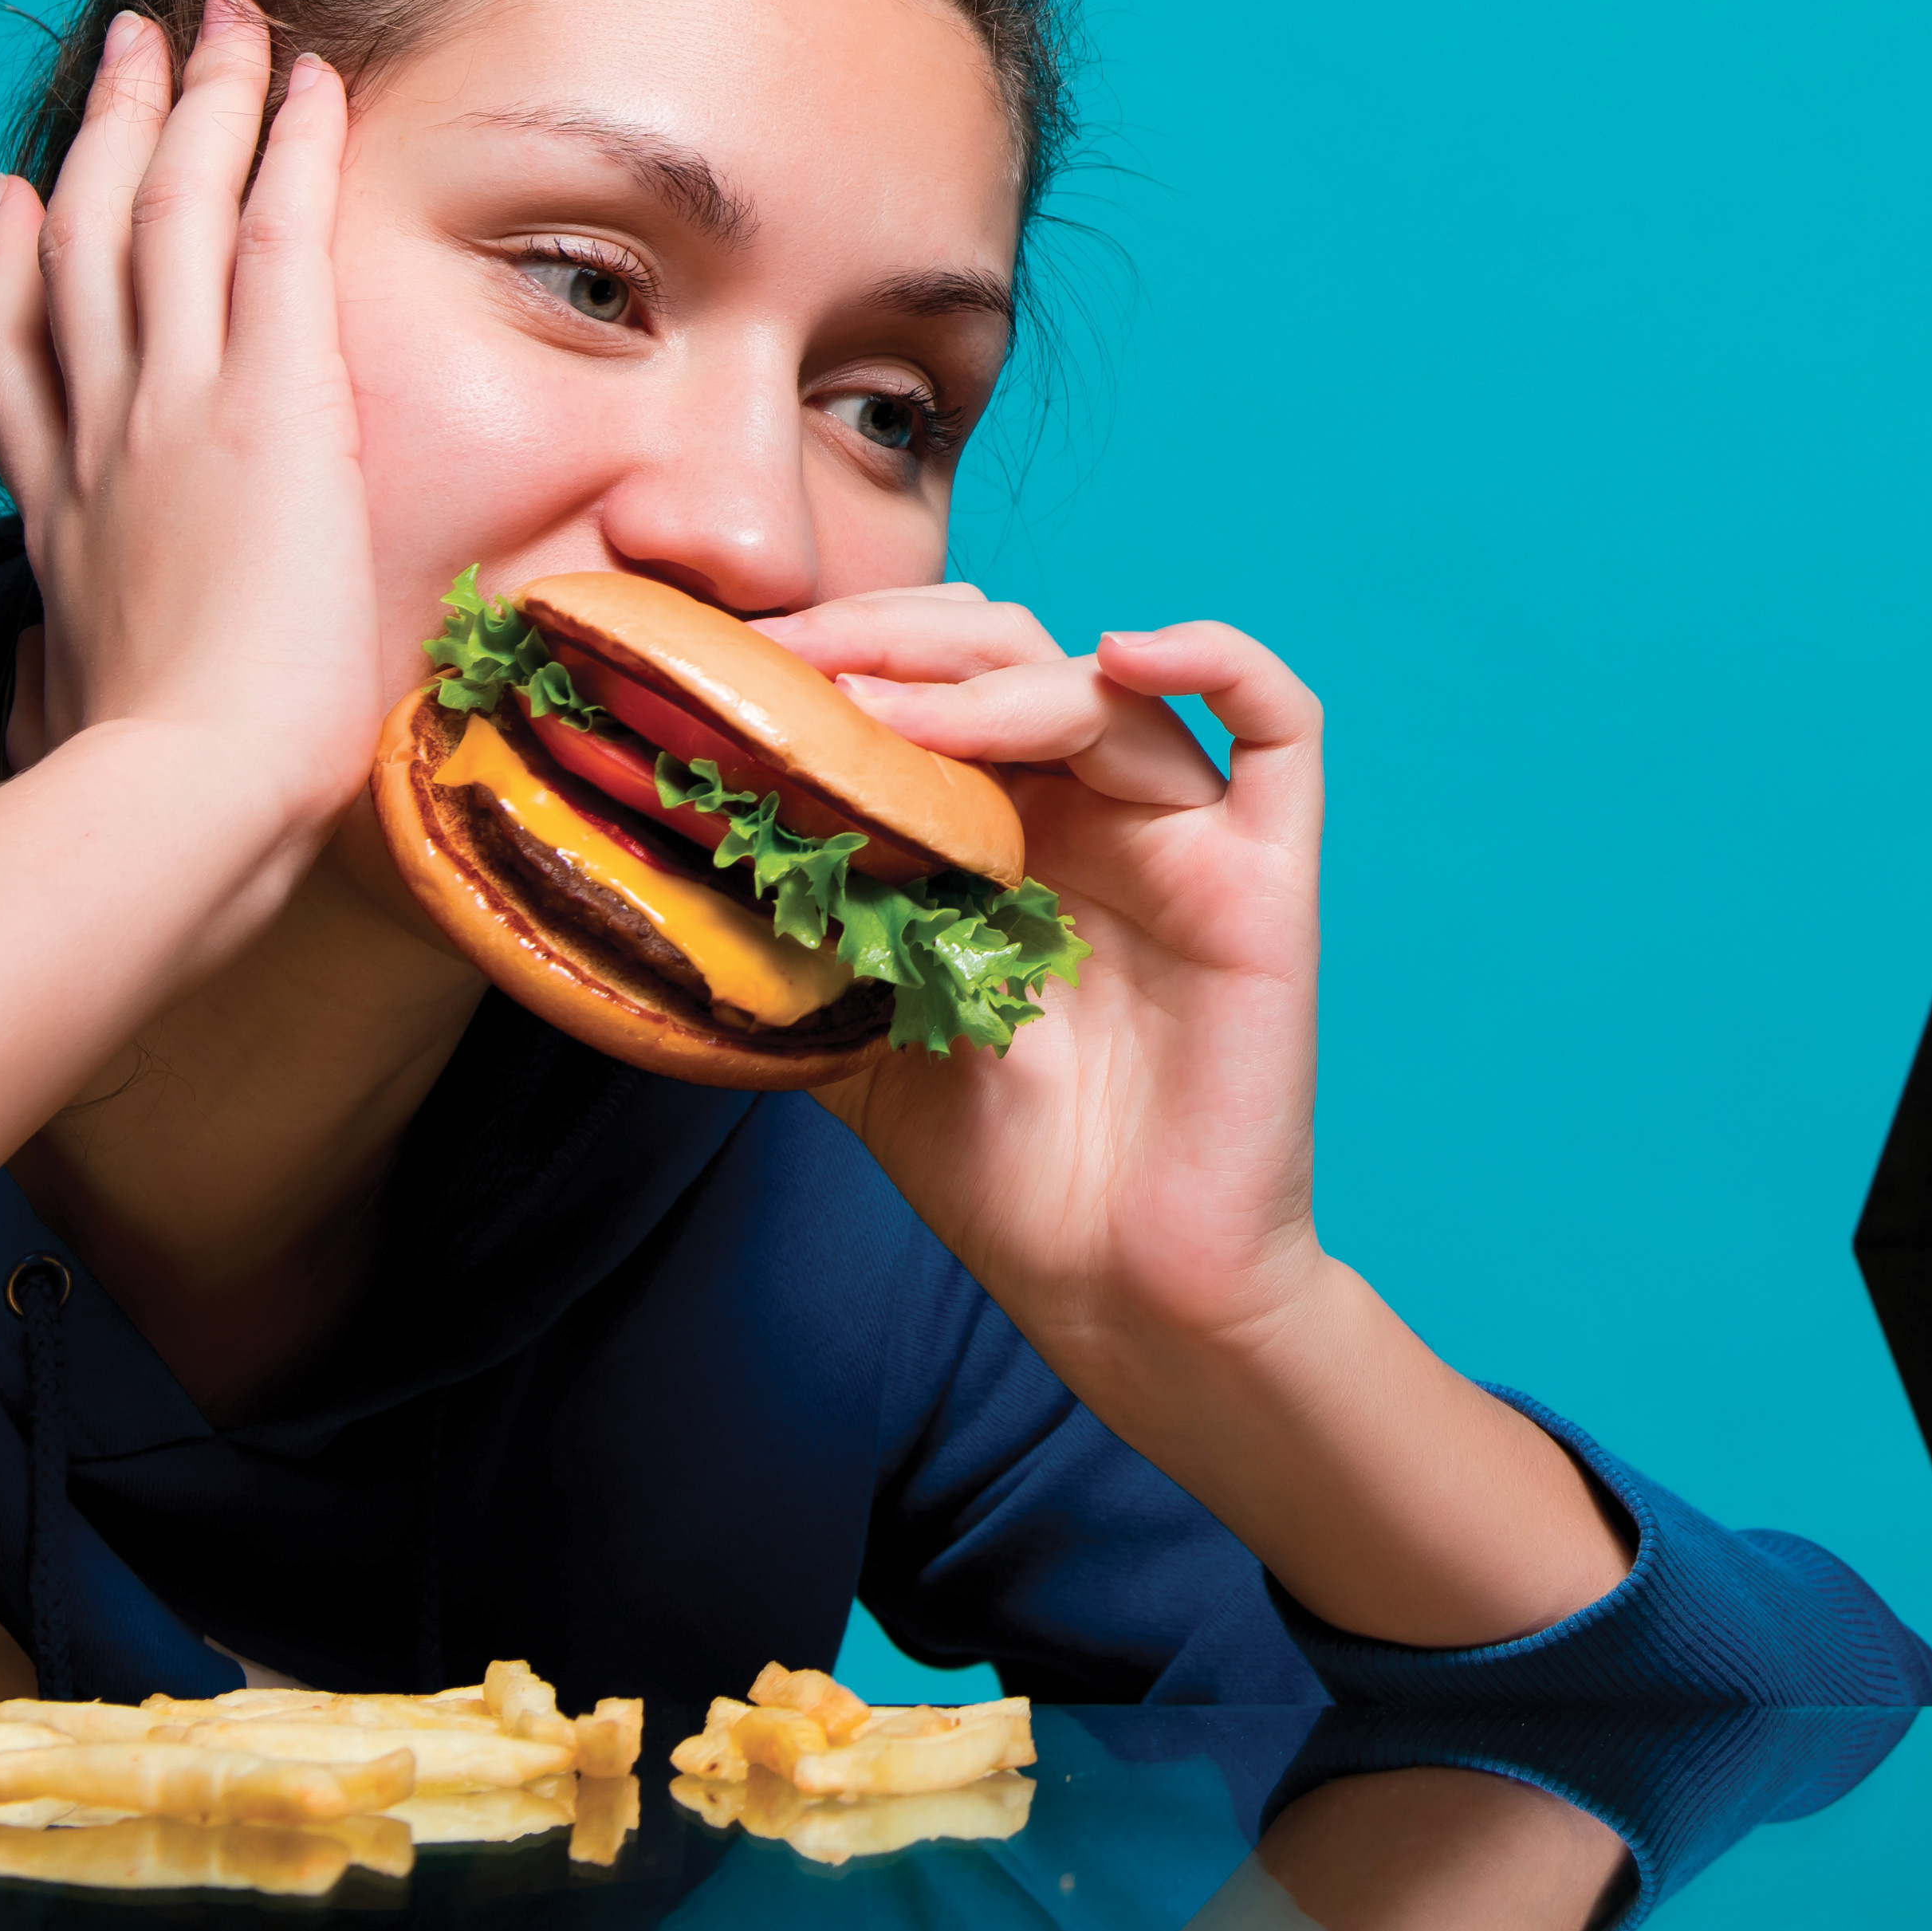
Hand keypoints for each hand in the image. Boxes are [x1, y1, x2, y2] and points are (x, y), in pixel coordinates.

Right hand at [0, 0, 395, 821]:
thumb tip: (50, 719)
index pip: (17, 357)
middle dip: (111, 137)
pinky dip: (287, 152)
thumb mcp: (69, 723)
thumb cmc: (141, 795)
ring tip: (217, 26)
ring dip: (197, 106)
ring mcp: (174, 409)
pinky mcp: (266, 407)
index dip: (12, 264)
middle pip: (89, 244)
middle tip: (131, 55)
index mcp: (61, 513)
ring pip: (175, 212)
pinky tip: (309, 85)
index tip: (17, 202)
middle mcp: (103, 437)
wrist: (179, 798)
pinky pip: (275, 240)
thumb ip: (60, 694)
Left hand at [760, 586, 1323, 1357]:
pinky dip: (1215, 658)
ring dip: (987, 680)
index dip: (838, 655)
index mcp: (1000, 833)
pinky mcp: (1264, 879)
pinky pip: (1282, 730)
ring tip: (882, 710)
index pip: (927, 683)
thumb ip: (784, 952)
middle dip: (890, 642)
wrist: (1112, 1288)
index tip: (730, 670)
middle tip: (790, 668)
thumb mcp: (850, 1040)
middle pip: (1007, 652)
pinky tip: (1127, 650)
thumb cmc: (999, 1172)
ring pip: (1106, 686)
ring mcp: (1184, 838)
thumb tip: (649, 876)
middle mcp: (1091, 815)